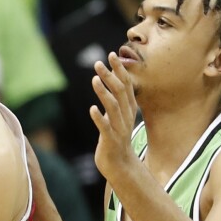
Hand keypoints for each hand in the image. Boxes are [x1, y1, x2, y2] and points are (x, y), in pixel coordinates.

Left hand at [90, 53, 140, 183]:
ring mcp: (119, 129)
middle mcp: (126, 117)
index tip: (112, 54)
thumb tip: (109, 79)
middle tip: (98, 63)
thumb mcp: (118, 117)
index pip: (126, 85)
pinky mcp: (110, 141)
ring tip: (94, 79)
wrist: (121, 166)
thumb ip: (115, 99)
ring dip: (104, 93)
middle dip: (110, 76)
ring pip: (113, 107)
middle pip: (120, 92)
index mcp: (129, 109)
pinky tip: (91, 109)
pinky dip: (99, 118)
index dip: (120, 70)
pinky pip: (105, 128)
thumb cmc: (116, 139)